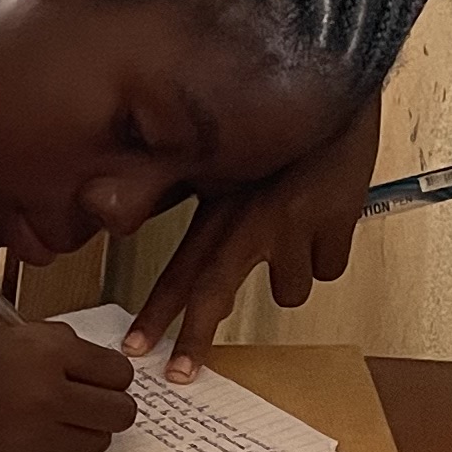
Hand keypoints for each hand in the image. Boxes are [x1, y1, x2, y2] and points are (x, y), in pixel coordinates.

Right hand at [0, 315, 138, 451]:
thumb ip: (42, 342)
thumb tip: (77, 358)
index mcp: (43, 349)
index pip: (116, 370)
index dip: (110, 372)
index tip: (97, 372)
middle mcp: (46, 393)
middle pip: (120, 412)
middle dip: (110, 404)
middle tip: (89, 397)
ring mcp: (29, 433)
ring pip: (96, 442)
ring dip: (86, 429)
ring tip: (57, 415)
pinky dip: (47, 444)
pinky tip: (16, 425)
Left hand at [124, 99, 382, 375]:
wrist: (341, 79)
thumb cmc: (274, 111)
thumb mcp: (216, 145)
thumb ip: (166, 181)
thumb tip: (110, 212)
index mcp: (220, 199)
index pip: (183, 267)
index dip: (159, 311)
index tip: (137, 348)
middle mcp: (254, 217)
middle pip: (220, 289)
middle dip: (197, 336)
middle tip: (181, 372)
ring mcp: (300, 224)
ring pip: (289, 289)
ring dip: (286, 277)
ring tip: (289, 238)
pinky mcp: (341, 221)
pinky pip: (328, 268)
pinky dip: (323, 256)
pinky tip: (321, 224)